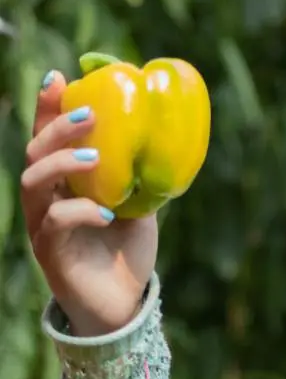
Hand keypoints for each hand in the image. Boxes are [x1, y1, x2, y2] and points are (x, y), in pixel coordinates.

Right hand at [21, 71, 157, 336]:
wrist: (124, 302)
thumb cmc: (126, 249)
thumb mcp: (139, 202)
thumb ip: (138, 174)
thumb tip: (161, 135)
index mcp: (65, 183)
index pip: (48, 138)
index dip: (48, 107)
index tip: (58, 76)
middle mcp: (47, 199)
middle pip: (33, 151)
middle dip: (57, 126)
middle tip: (90, 113)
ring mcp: (43, 225)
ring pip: (32, 181)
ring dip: (62, 161)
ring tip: (96, 159)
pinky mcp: (50, 251)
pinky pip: (55, 222)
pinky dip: (80, 211)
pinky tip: (107, 213)